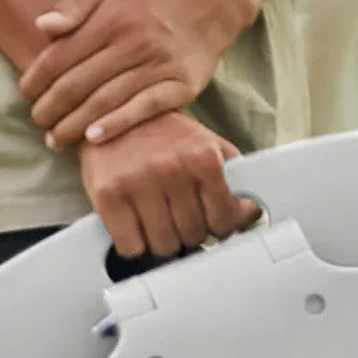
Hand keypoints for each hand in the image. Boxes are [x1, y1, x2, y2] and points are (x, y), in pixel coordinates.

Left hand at [23, 0, 240, 150]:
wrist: (209, 4)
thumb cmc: (150, 0)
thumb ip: (74, 7)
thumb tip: (41, 26)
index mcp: (112, 18)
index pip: (63, 54)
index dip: (39, 77)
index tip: (26, 93)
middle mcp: (134, 42)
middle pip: (81, 82)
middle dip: (52, 106)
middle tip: (37, 121)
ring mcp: (159, 66)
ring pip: (107, 99)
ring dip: (76, 123)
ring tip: (55, 139)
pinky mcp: (180, 86)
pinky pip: (144, 108)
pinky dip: (118, 124)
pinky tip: (94, 138)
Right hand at [80, 112, 256, 263]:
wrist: (112, 111)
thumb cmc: (163, 134)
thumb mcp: (206, 143)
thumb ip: (233, 177)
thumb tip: (249, 214)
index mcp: (202, 157)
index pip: (224, 219)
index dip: (221, 227)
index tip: (213, 224)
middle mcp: (171, 168)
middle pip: (193, 235)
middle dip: (190, 232)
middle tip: (181, 218)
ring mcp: (138, 183)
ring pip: (164, 246)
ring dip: (163, 241)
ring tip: (158, 221)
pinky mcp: (108, 195)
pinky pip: (130, 247)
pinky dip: (134, 244)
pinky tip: (135, 226)